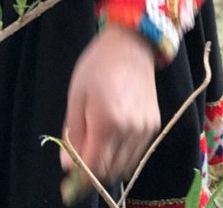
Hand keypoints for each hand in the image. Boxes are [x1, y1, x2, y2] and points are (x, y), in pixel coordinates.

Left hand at [60, 24, 159, 188]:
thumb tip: (67, 166)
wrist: (130, 46)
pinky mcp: (154, 127)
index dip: (80, 176)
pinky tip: (111, 138)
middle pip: (110, 170)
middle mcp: (130, 131)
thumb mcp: (76, 96)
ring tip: (94, 146)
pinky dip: (122, 154)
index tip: (69, 175)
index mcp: (107, 122)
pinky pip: (136, 153)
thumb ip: (73, 134)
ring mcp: (145, 130)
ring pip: (125, 166)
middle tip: (79, 160)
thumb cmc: (96, 66)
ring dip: (107, 164)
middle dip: (92, 172)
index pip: (93, 166)